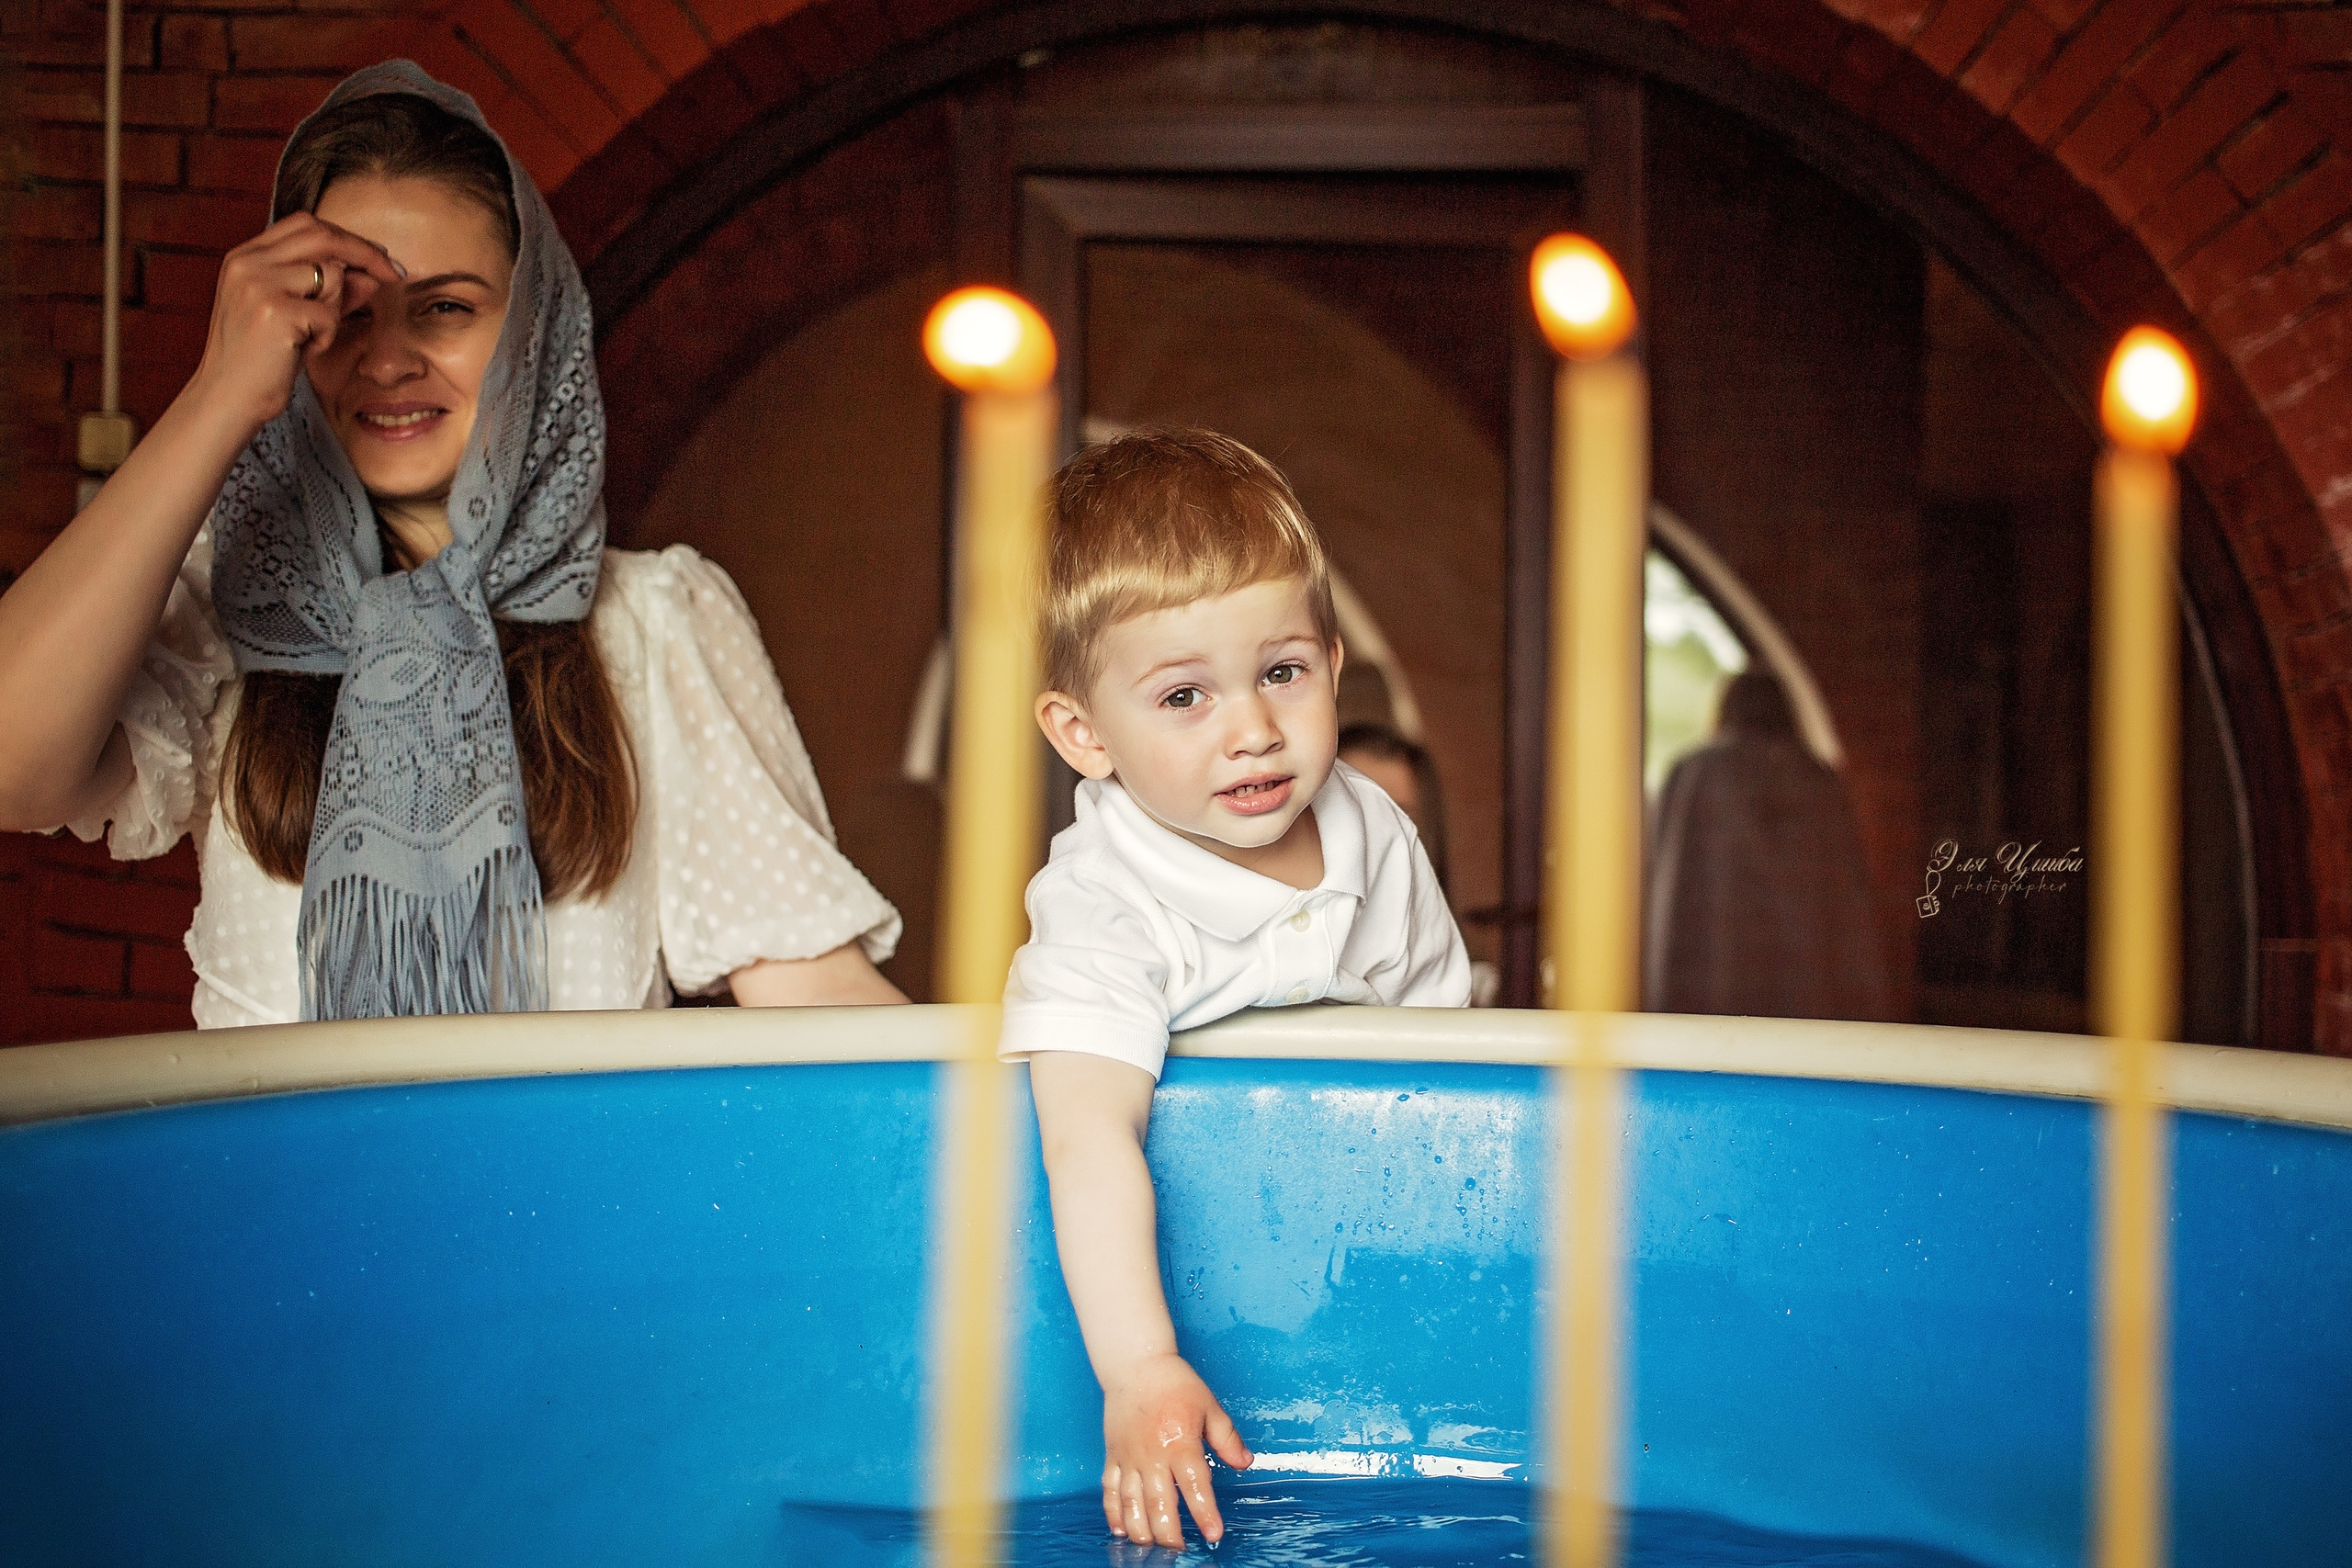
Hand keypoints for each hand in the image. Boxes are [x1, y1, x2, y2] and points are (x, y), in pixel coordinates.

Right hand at [187, 211, 406, 436]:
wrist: (228, 398)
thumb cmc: (262, 361)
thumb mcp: (297, 316)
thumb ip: (330, 290)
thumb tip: (372, 272)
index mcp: (245, 257)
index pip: (305, 224)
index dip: (348, 238)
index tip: (379, 257)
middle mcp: (247, 262)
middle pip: (322, 236)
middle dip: (366, 254)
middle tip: (394, 275)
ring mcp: (257, 283)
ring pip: (331, 275)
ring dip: (335, 309)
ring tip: (311, 335)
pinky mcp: (273, 310)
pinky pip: (329, 313)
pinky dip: (327, 335)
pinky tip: (303, 350)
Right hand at [1098, 1351, 1252, 1547]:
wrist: (1135, 1365)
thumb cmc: (1174, 1383)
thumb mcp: (1209, 1406)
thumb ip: (1226, 1438)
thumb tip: (1245, 1462)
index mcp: (1180, 1443)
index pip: (1195, 1485)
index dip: (1205, 1513)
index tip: (1214, 1535)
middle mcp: (1152, 1455)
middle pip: (1160, 1503)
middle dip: (1170, 1533)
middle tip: (1181, 1550)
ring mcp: (1129, 1457)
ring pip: (1132, 1503)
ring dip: (1142, 1530)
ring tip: (1152, 1547)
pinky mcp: (1113, 1456)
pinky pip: (1110, 1491)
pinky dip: (1114, 1513)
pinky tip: (1121, 1530)